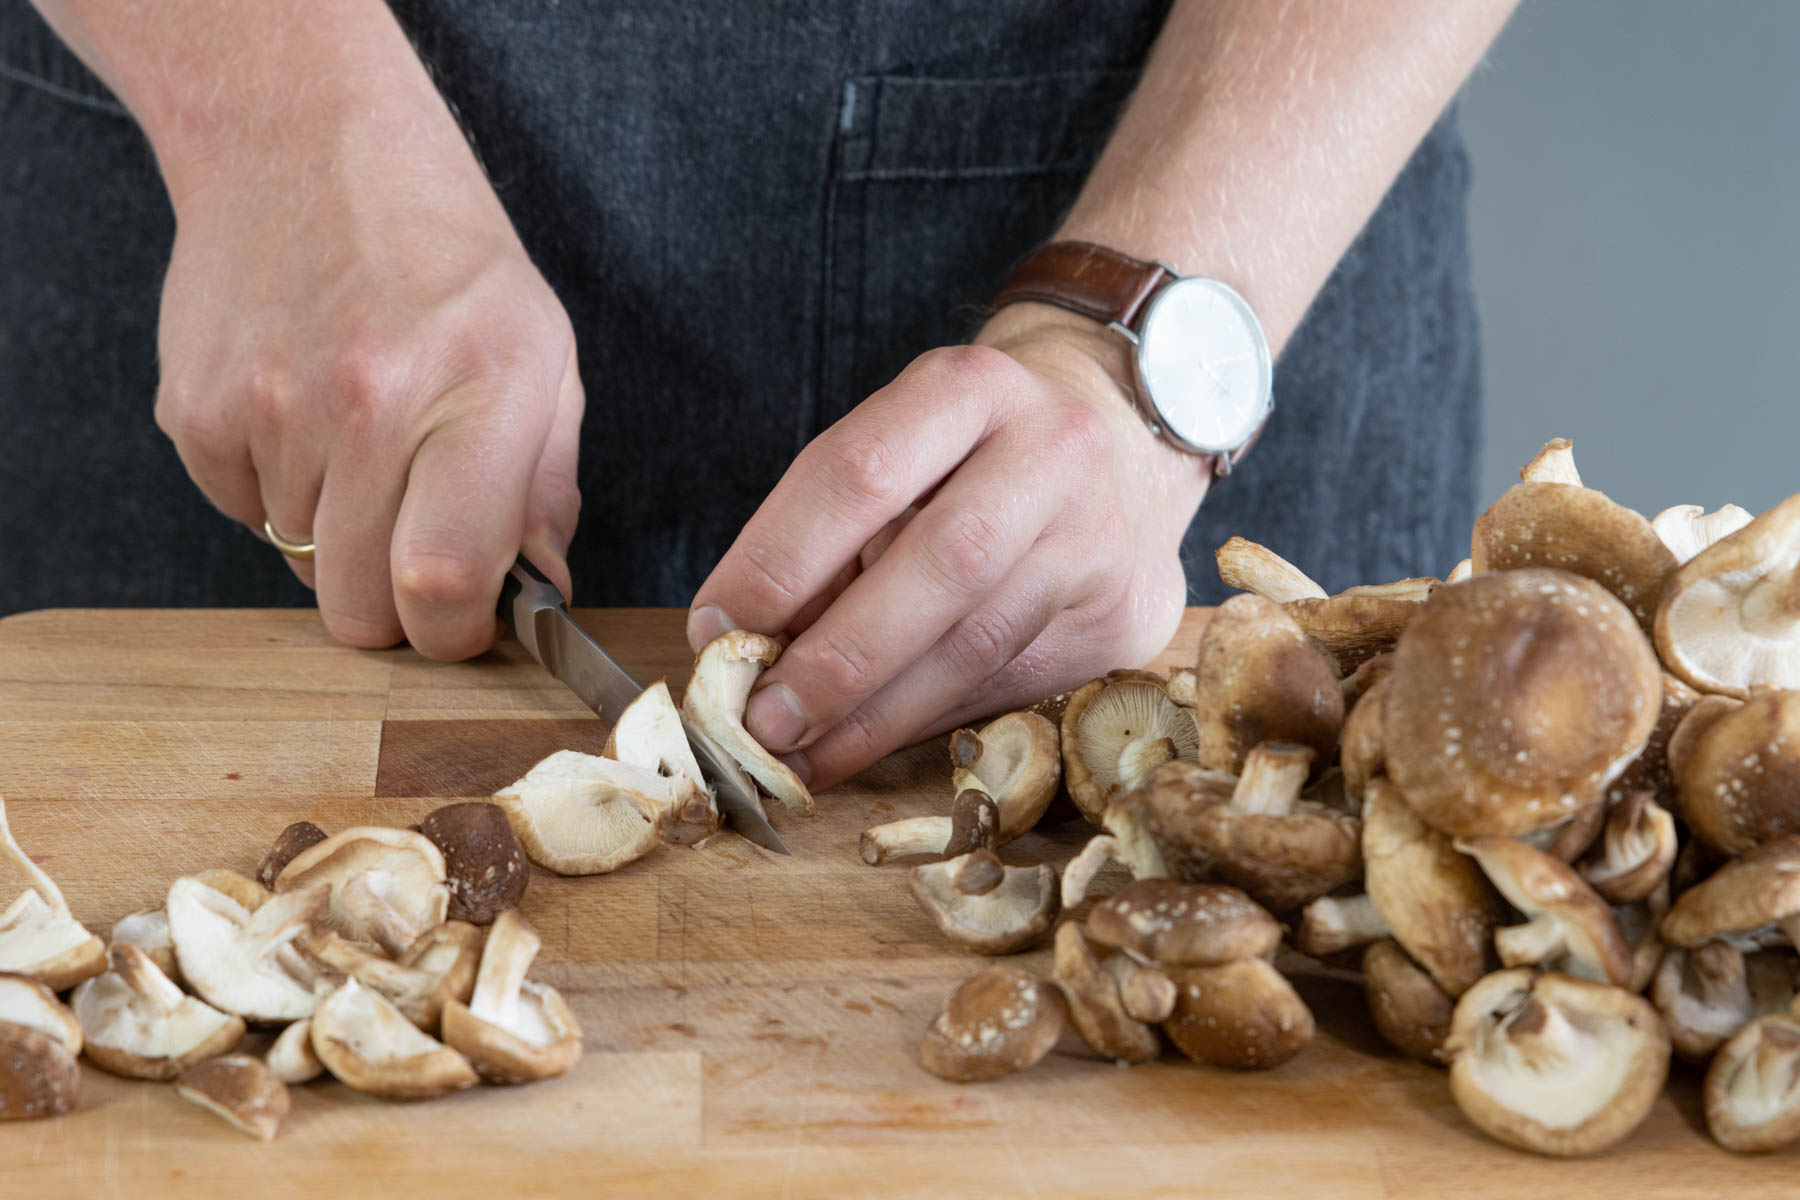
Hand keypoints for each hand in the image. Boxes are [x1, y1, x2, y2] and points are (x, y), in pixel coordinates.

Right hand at [152, 88, 582, 658]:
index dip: (453, 634)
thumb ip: (548, 483)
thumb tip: (539, 588)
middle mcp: (369, 405)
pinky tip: (306, 413)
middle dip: (392, 604)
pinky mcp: (197, 410)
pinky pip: (242, 514)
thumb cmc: (446, 258)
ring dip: (337, 531)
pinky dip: (276, 489)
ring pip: (301, 562)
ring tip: (363, 438)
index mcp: (479, 394)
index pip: (446, 583)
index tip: (463, 621)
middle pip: (357, 607)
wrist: (307, 146)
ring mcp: (271, 408)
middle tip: (414, 542)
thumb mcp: (542, 354)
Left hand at [687, 303, 1209, 789]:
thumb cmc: (975, 454)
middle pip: (941, 563)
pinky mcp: (1123, 612)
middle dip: (840, 656)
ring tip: (802, 756)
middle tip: (763, 721)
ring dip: (877, 714)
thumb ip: (833, 536)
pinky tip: (865, 743)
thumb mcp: (905, 450)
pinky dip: (924, 720)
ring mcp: (1100, 533)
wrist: (1124, 447)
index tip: (716, 628)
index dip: (780, 557)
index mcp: (972, 388)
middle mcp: (1053, 450)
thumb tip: (743, 642)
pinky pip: (1010, 682)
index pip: (860, 469)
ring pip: (980, 642)